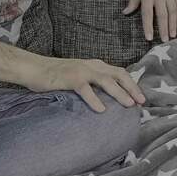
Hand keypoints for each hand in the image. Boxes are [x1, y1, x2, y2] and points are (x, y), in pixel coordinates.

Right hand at [27, 57, 145, 112]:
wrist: (34, 68)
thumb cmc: (57, 75)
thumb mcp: (80, 76)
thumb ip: (94, 83)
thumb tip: (109, 99)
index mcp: (96, 65)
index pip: (120, 73)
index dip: (132, 84)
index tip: (142, 97)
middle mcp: (92, 66)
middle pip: (118, 74)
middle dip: (132, 88)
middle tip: (142, 102)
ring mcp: (81, 71)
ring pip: (106, 81)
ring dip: (119, 93)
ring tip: (129, 104)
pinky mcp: (70, 78)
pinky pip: (86, 89)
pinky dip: (95, 100)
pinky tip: (101, 110)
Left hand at [122, 0, 176, 40]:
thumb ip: (132, 0)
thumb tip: (126, 12)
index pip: (148, 14)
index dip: (148, 27)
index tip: (149, 38)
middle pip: (163, 15)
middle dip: (164, 29)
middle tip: (166, 41)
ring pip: (173, 10)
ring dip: (173, 23)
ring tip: (174, 34)